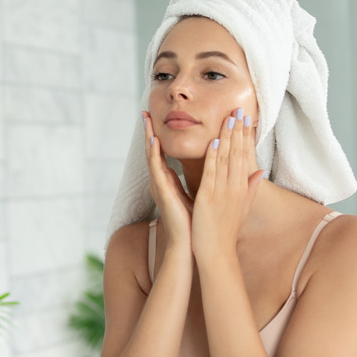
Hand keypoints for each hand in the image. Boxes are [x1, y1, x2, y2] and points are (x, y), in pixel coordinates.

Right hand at [143, 111, 193, 243]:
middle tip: (145, 113)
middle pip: (152, 151)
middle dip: (148, 132)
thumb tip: (211, 165)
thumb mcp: (199, 194)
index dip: (158, 137)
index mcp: (168, 182)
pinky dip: (154, 154)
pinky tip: (153, 141)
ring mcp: (159, 186)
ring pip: (151, 156)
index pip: (161, 154)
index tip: (156, 121)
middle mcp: (161, 182)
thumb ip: (201, 178)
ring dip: (148, 137)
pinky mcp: (162, 192)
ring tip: (145, 120)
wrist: (191, 243)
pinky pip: (156, 169)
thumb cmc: (195, 222)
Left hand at [191, 108, 262, 257]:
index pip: (245, 156)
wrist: (217, 252)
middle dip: (238, 131)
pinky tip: (214, 143)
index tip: (245, 119)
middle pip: (238, 154)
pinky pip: (212, 174)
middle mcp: (235, 188)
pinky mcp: (208, 198)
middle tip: (239, 109)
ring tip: (228, 118)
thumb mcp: (243, 208)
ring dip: (227, 138)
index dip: (245, 136)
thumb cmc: (226, 231)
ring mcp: (222, 192)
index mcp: (242, 188)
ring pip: (226, 160)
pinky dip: (213, 158)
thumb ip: (250, 188)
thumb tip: (260, 171)